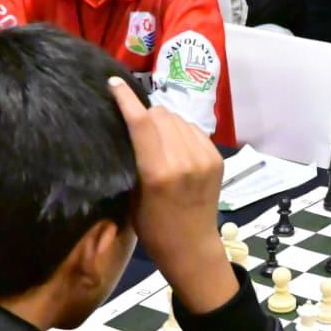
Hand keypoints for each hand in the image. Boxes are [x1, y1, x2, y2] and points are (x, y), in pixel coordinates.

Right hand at [109, 77, 237, 313]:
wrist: (192, 246)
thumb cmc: (153, 227)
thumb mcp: (132, 193)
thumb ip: (132, 157)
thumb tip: (130, 123)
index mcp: (158, 172)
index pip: (141, 122)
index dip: (126, 98)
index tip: (113, 83)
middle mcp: (184, 160)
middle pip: (161, 115)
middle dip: (145, 114)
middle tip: (136, 125)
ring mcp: (204, 157)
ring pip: (178, 118)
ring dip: (164, 121)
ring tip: (155, 137)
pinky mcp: (217, 158)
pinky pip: (193, 129)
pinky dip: (181, 131)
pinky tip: (174, 144)